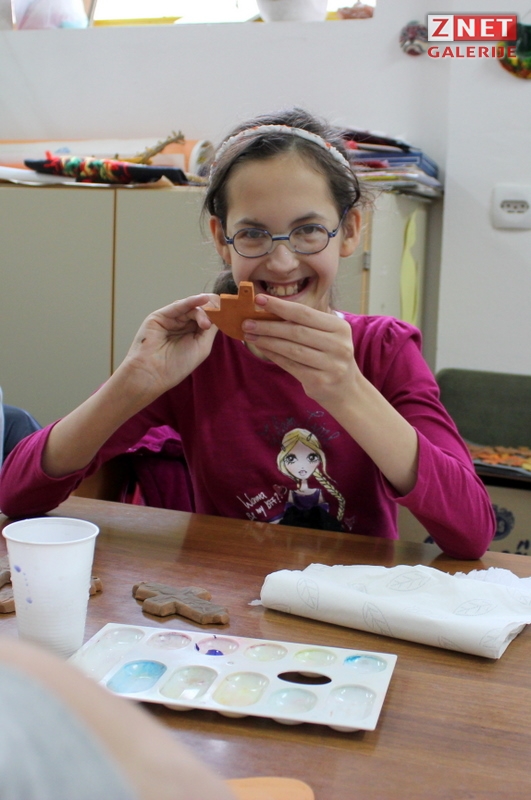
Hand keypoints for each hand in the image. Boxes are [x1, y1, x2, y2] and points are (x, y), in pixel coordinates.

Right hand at [121, 294, 218, 399]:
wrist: (152, 374)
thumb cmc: (176, 365)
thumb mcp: (201, 346)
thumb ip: (210, 329)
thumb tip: (221, 312)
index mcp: (191, 333)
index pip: (207, 319)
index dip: (218, 315)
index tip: (231, 313)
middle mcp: (181, 324)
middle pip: (200, 311)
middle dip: (212, 312)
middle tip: (220, 315)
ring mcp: (170, 319)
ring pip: (191, 308)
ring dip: (202, 312)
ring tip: (207, 323)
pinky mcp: (160, 316)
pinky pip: (179, 306)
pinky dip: (191, 301)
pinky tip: (204, 299)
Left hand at [241, 294, 359, 410]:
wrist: (346, 389)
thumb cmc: (330, 356)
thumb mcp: (326, 336)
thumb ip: (304, 324)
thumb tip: (268, 311)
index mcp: (339, 327)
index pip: (305, 313)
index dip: (280, 306)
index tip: (259, 300)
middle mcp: (338, 345)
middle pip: (296, 331)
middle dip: (269, 325)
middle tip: (247, 321)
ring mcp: (331, 364)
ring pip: (292, 349)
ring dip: (268, 341)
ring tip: (251, 334)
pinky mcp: (320, 381)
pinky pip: (291, 365)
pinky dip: (274, 355)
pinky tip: (262, 348)